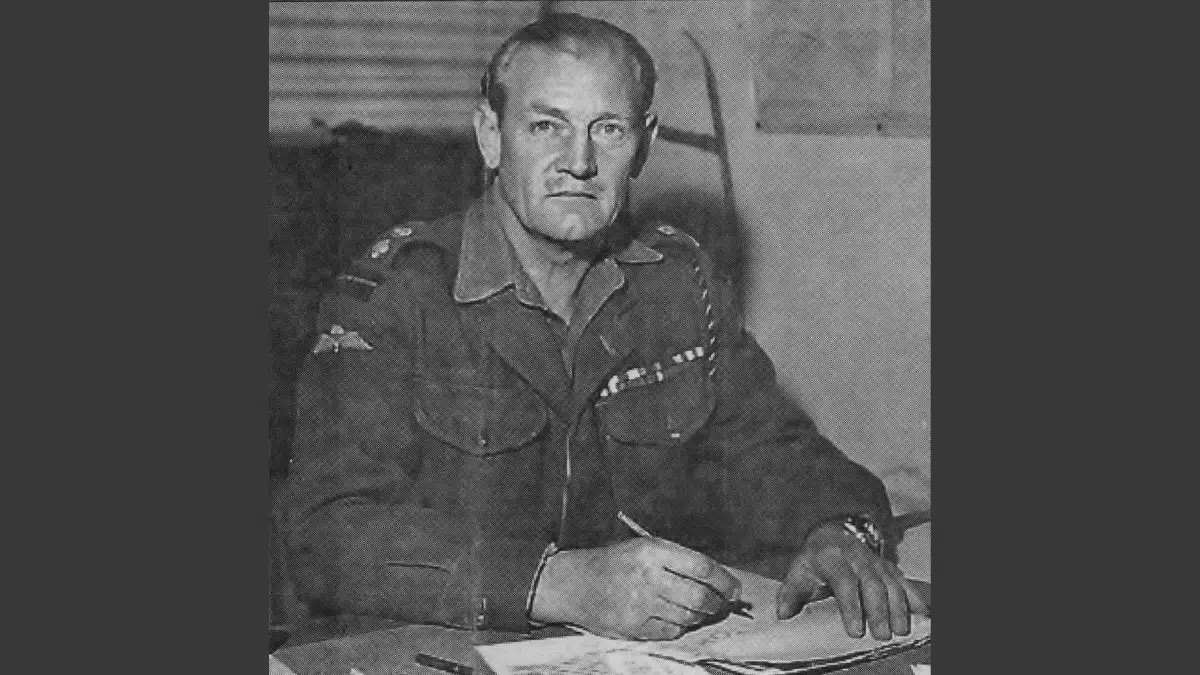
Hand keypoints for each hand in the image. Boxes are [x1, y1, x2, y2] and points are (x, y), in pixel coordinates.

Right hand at [531, 538, 742, 639]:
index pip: (702, 568)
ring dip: (698, 616)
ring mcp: (640, 604)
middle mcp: (648, 577)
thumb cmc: (614, 564)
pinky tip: (671, 617)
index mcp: (653, 551)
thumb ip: (679, 561)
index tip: (734, 589)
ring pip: (688, 617)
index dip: (725, 581)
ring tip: (694, 609)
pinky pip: (671, 632)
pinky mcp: (634, 627)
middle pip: (700, 597)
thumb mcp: (644, 548)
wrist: (575, 584)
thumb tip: (720, 580)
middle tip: (720, 604)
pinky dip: (678, 627)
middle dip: (717, 603)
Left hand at [776, 523, 929, 639]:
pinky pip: (904, 581)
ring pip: (891, 582)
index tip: (855, 631)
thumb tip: (783, 614)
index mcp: (832, 557)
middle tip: (882, 635)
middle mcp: (857, 557)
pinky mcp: (888, 567)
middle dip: (879, 610)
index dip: (851, 606)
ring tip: (900, 631)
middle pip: (872, 583)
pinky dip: (914, 597)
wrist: (833, 533)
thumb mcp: (798, 571)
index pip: (844, 581)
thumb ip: (790, 593)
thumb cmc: (815, 560)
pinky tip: (921, 614)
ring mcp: (875, 561)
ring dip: (898, 607)